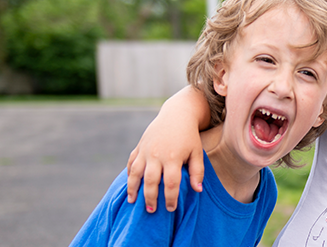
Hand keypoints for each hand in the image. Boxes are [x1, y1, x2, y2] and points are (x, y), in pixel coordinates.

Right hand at [125, 86, 209, 211]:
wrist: (177, 115)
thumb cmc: (189, 136)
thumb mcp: (197, 152)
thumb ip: (197, 172)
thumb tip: (197, 190)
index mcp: (173, 157)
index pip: (170, 183)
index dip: (170, 198)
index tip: (170, 209)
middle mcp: (157, 155)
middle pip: (150, 181)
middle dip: (150, 197)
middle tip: (151, 210)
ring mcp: (146, 151)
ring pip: (135, 173)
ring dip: (133, 189)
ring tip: (133, 202)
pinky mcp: (139, 147)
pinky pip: (131, 163)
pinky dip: (129, 175)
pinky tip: (130, 186)